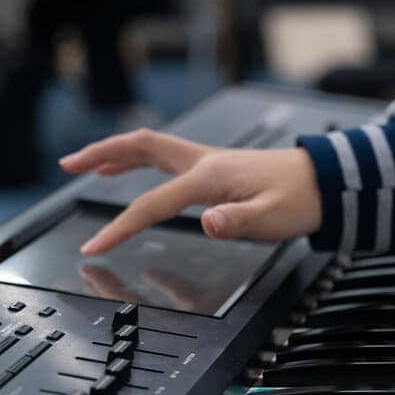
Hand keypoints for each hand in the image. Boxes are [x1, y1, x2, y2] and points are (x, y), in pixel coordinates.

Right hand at [59, 128, 321, 254]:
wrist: (327, 182)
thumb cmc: (301, 200)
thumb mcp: (271, 218)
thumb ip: (237, 222)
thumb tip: (208, 222)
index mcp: (209, 177)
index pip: (152, 203)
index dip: (119, 227)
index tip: (93, 247)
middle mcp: (204, 162)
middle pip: (141, 148)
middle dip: (101, 154)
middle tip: (67, 164)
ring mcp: (209, 161)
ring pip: (152, 147)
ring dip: (117, 152)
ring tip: (87, 163)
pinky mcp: (217, 167)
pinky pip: (168, 157)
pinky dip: (142, 158)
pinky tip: (136, 170)